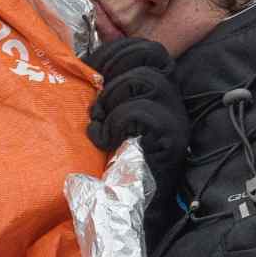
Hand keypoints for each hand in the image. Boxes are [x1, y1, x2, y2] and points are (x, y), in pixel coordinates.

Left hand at [83, 37, 189, 174]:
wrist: (127, 207)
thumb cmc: (110, 163)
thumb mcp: (104, 116)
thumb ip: (101, 90)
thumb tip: (80, 62)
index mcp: (156, 90)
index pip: (147, 49)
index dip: (115, 52)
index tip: (89, 71)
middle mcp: (171, 99)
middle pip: (152, 53)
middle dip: (114, 66)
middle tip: (95, 97)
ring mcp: (175, 117)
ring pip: (146, 80)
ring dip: (112, 99)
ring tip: (100, 123)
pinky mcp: (172, 137)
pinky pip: (140, 111)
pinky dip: (115, 123)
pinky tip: (105, 141)